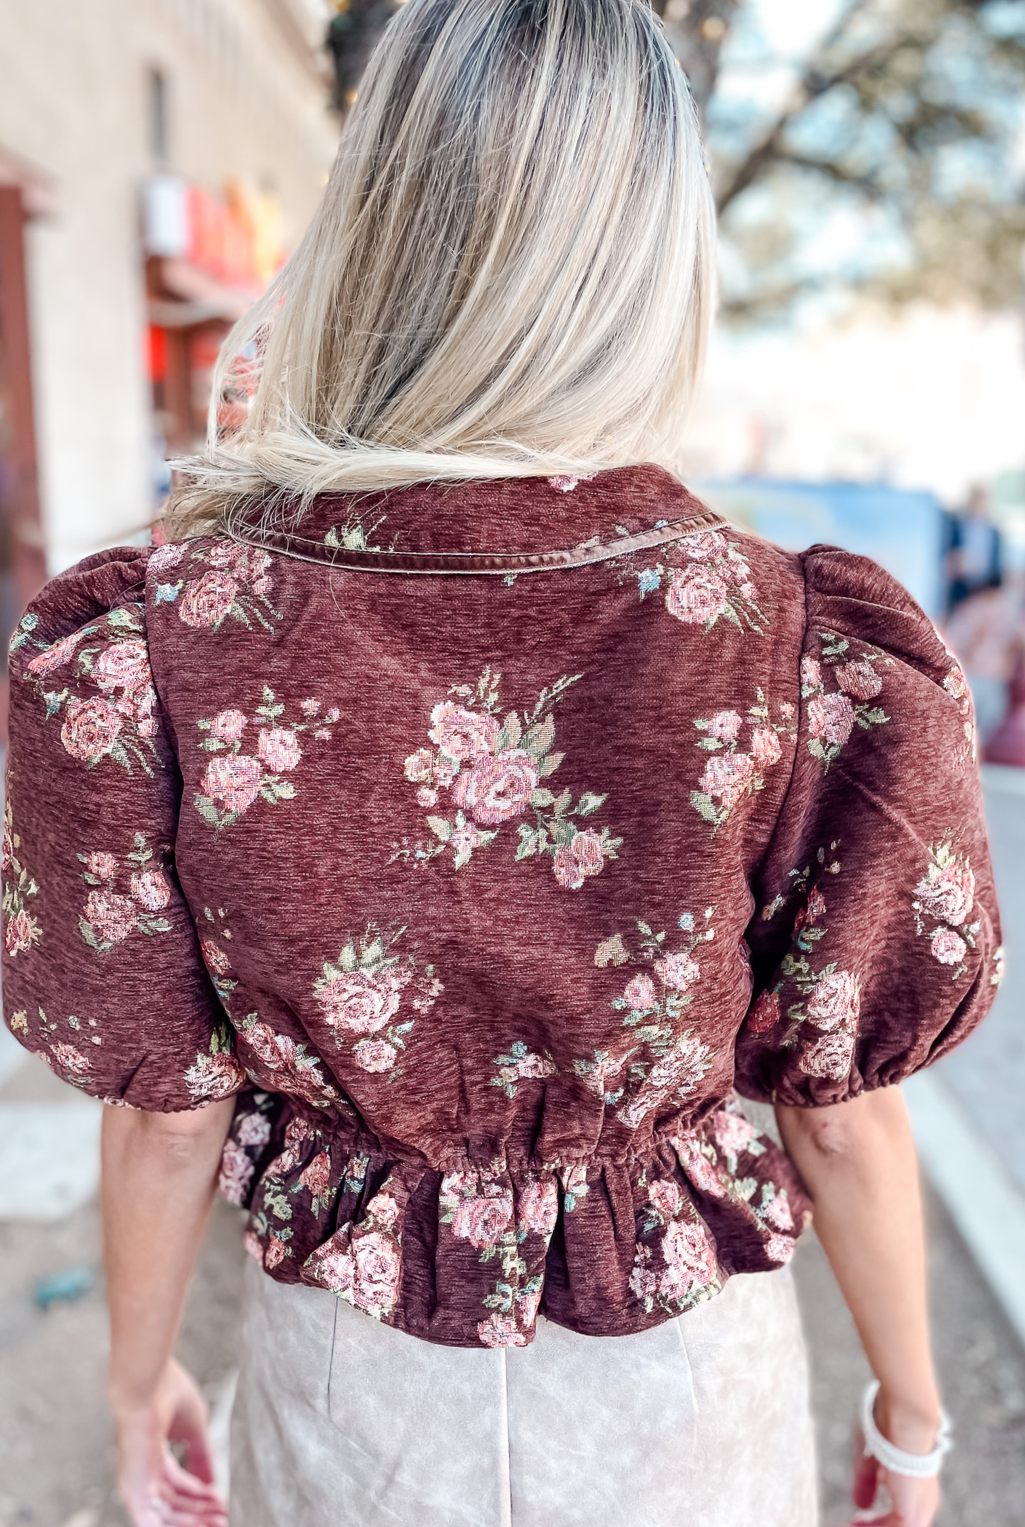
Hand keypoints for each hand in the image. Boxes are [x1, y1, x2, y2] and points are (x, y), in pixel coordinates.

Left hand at [112, 1358, 227, 1525]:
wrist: (146, 1385)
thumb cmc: (167, 1393)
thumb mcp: (195, 1429)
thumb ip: (202, 1457)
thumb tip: (212, 1482)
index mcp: (153, 1455)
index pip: (177, 1485)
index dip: (200, 1496)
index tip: (220, 1501)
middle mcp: (143, 1471)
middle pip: (173, 1504)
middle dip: (200, 1514)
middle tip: (222, 1520)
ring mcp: (136, 1481)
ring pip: (166, 1514)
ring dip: (193, 1521)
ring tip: (217, 1522)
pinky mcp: (134, 1488)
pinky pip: (153, 1520)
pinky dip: (176, 1525)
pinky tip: (195, 1526)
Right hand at [851, 1388, 942, 1526]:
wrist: (906, 1423)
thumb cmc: (889, 1429)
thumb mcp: (871, 1459)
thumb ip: (867, 1482)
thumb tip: (860, 1504)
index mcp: (915, 1487)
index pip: (897, 1512)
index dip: (877, 1519)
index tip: (857, 1517)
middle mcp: (921, 1502)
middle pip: (896, 1523)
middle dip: (874, 1525)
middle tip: (852, 1524)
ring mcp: (919, 1511)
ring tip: (850, 1526)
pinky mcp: (912, 1518)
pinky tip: (852, 1525)